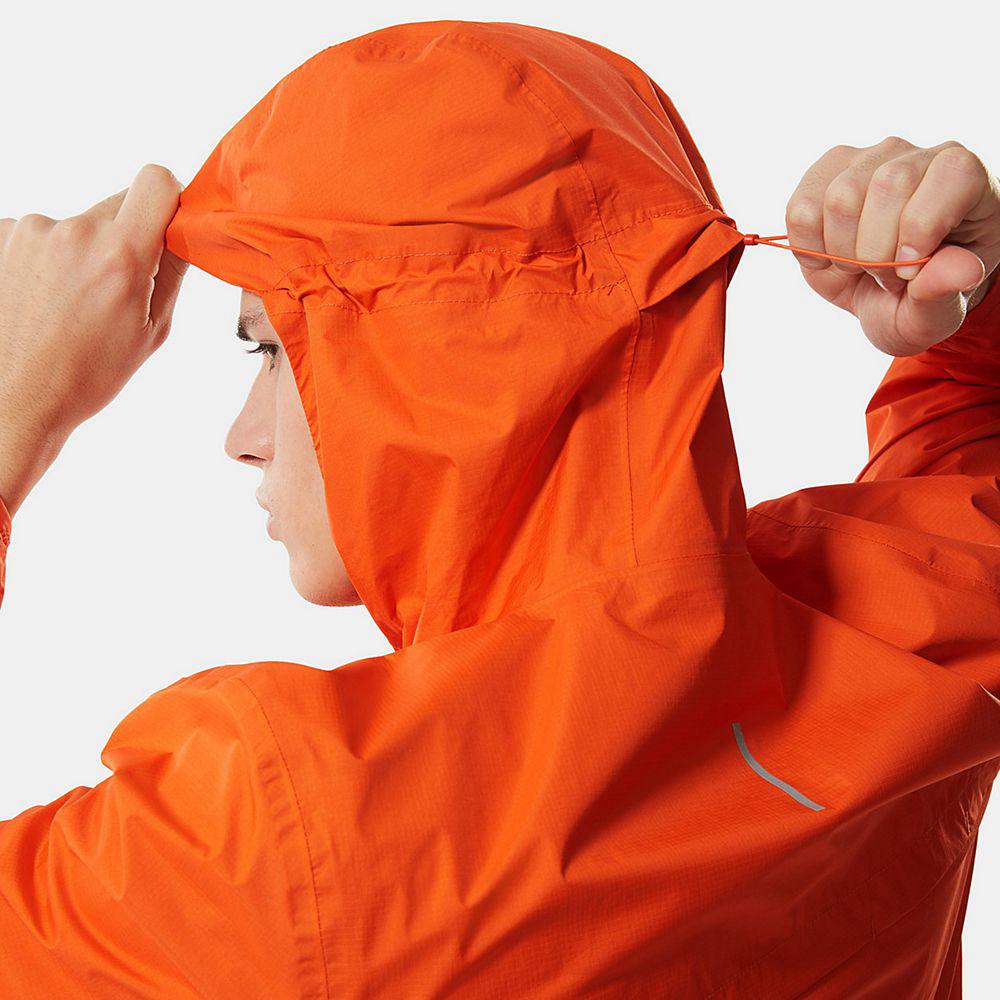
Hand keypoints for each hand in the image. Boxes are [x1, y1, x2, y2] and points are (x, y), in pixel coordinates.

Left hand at [0, 164, 187, 516]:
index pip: (156, 181)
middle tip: (120, 286)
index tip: (168, 223)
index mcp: (121, 256)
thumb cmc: (87, 374)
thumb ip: (171, 273)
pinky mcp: (3, 236)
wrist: (17, 397)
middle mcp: (74, 233)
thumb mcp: (152, 331)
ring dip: (84, 252)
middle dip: (127, 236)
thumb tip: (183, 234)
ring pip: (79, 224)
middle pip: (118, 205)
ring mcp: (32, 231)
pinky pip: (44, 235)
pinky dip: (50, 260)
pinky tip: (46, 300)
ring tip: (73, 303)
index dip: (169, 197)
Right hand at [785, 137, 999, 357]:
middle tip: (883, 278)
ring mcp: (867, 160)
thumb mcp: (937, 313)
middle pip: (886, 185)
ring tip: (857, 268)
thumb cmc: (919, 297)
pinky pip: (801, 208)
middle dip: (875, 251)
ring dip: (840, 251)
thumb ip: (947, 292)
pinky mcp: (825, 175)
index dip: (923, 226)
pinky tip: (828, 257)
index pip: (950, 174)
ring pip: (839, 196)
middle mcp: (918, 157)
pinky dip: (807, 246)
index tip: (908, 272)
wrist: (883, 296)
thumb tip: (962, 271)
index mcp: (965, 179)